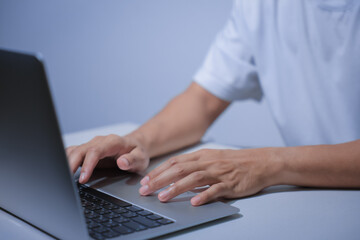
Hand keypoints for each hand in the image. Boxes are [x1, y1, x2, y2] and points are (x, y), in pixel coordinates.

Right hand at [66, 134, 148, 183]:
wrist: (135, 146)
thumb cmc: (138, 153)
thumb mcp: (141, 158)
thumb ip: (133, 160)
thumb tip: (122, 162)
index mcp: (113, 142)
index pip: (95, 151)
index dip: (87, 164)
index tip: (83, 178)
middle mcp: (100, 141)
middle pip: (80, 150)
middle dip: (71, 164)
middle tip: (67, 181)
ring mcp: (92, 145)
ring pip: (74, 150)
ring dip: (66, 163)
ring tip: (63, 179)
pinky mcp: (87, 150)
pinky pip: (73, 152)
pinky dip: (66, 161)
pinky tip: (64, 172)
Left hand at [138, 148, 281, 205]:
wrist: (260, 162)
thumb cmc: (235, 162)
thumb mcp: (213, 159)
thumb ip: (195, 166)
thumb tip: (177, 177)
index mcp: (202, 156)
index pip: (175, 162)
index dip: (159, 171)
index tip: (145, 180)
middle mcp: (207, 162)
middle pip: (179, 170)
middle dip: (160, 179)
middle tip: (145, 190)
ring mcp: (218, 173)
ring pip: (193, 179)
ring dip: (176, 188)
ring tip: (163, 197)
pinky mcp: (230, 184)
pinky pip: (215, 190)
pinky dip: (204, 196)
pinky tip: (194, 202)